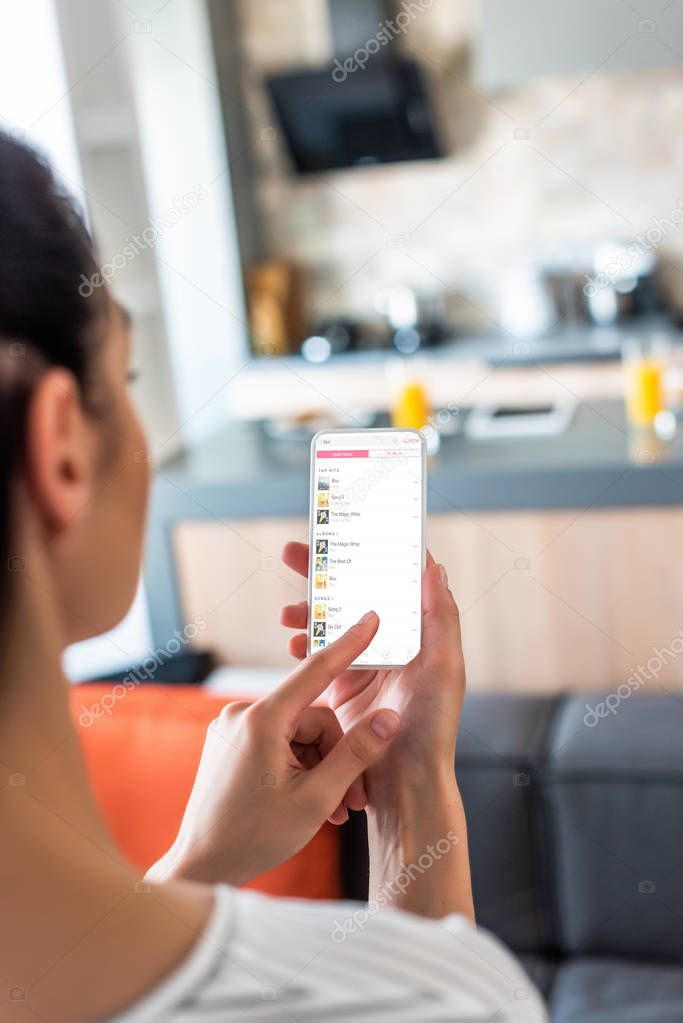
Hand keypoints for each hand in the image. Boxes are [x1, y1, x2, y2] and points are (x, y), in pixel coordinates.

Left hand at [146, 613, 399, 887]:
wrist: (201, 867)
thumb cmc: (254, 837)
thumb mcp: (316, 798)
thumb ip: (356, 754)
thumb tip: (388, 718)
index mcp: (261, 720)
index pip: (315, 670)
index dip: (349, 644)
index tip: (371, 617)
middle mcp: (242, 714)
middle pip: (313, 718)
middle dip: (337, 757)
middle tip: (351, 802)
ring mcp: (233, 728)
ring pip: (299, 734)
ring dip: (321, 769)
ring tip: (330, 812)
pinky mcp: (231, 744)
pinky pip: (279, 743)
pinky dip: (299, 769)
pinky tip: (308, 803)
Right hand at [281, 543, 464, 800]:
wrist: (405, 788)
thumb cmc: (433, 731)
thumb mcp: (445, 671)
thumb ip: (440, 619)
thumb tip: (433, 566)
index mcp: (417, 633)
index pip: (391, 580)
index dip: (369, 553)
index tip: (345, 529)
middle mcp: (392, 644)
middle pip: (354, 594)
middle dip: (324, 572)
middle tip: (294, 551)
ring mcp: (367, 665)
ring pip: (332, 622)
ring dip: (308, 610)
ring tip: (288, 612)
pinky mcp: (345, 688)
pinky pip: (320, 656)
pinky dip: (305, 645)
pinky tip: (293, 644)